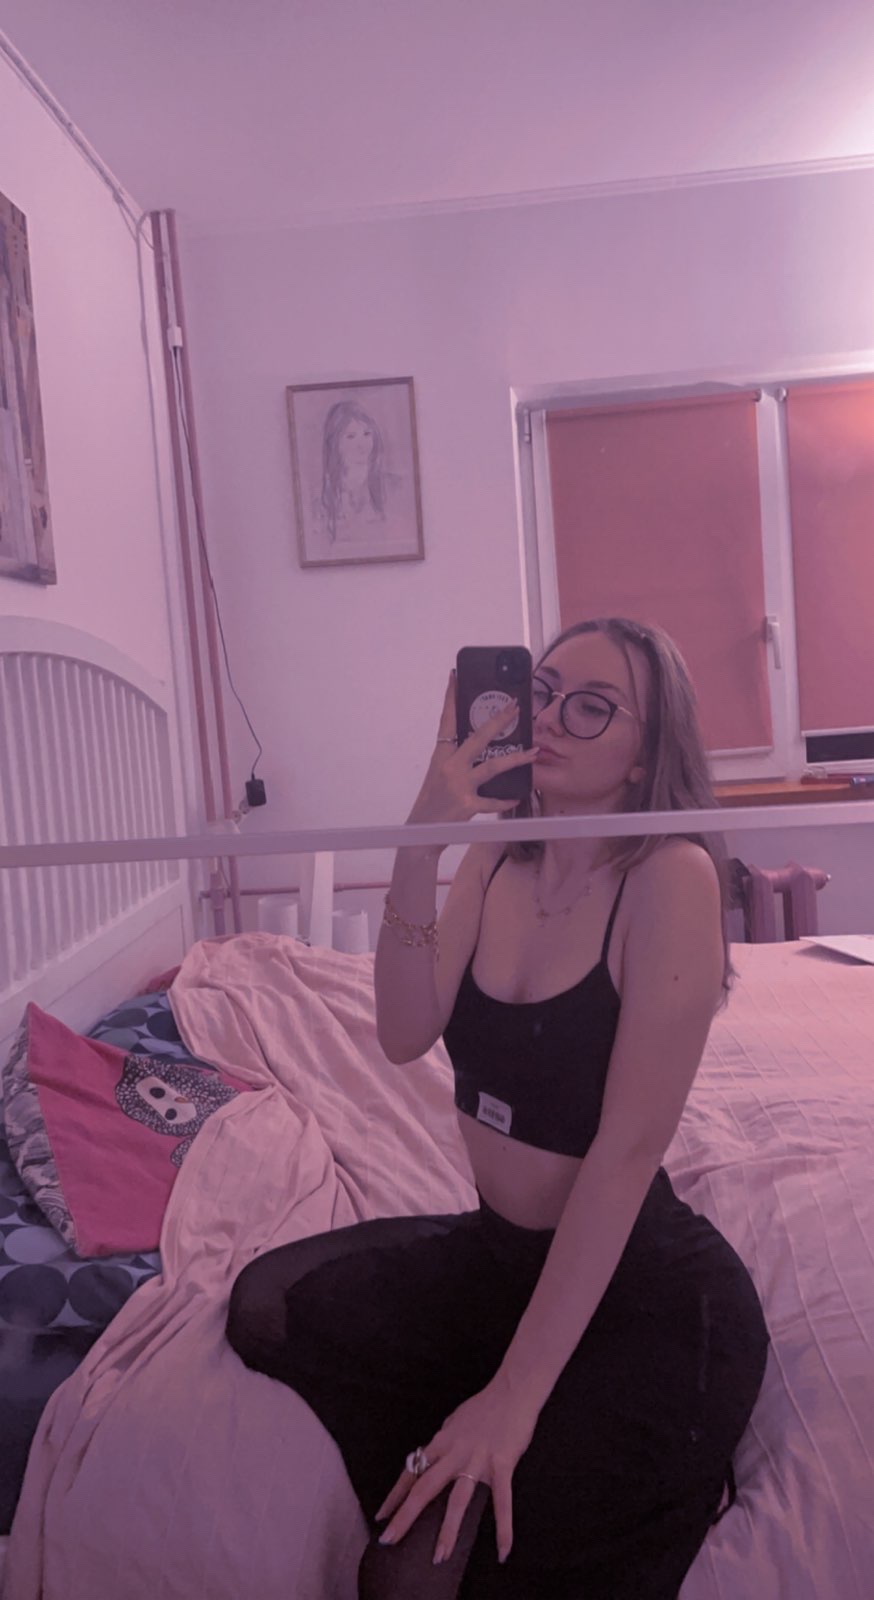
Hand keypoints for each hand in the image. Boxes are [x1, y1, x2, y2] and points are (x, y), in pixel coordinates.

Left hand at [374, 1381, 537, 1565]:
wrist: (513, 1391)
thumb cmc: (485, 1406)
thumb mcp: (455, 1422)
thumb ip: (444, 1443)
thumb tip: (434, 1458)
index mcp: (441, 1442)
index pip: (412, 1472)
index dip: (395, 1496)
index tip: (381, 1516)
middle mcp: (454, 1453)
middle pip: (424, 1488)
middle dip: (405, 1516)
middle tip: (389, 1540)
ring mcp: (477, 1460)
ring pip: (458, 1500)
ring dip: (448, 1531)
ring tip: (439, 1557)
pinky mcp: (501, 1464)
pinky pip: (501, 1502)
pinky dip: (503, 1528)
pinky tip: (502, 1551)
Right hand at [405, 672, 538, 830]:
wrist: (421, 833)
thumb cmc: (431, 801)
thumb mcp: (438, 774)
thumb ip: (456, 759)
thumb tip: (480, 744)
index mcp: (440, 756)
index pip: (446, 721)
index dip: (451, 698)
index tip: (455, 676)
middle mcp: (449, 767)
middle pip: (477, 738)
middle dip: (498, 721)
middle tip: (515, 706)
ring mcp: (459, 786)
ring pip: (492, 766)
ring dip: (515, 758)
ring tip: (533, 751)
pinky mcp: (468, 805)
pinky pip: (493, 801)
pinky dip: (505, 799)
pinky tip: (517, 795)